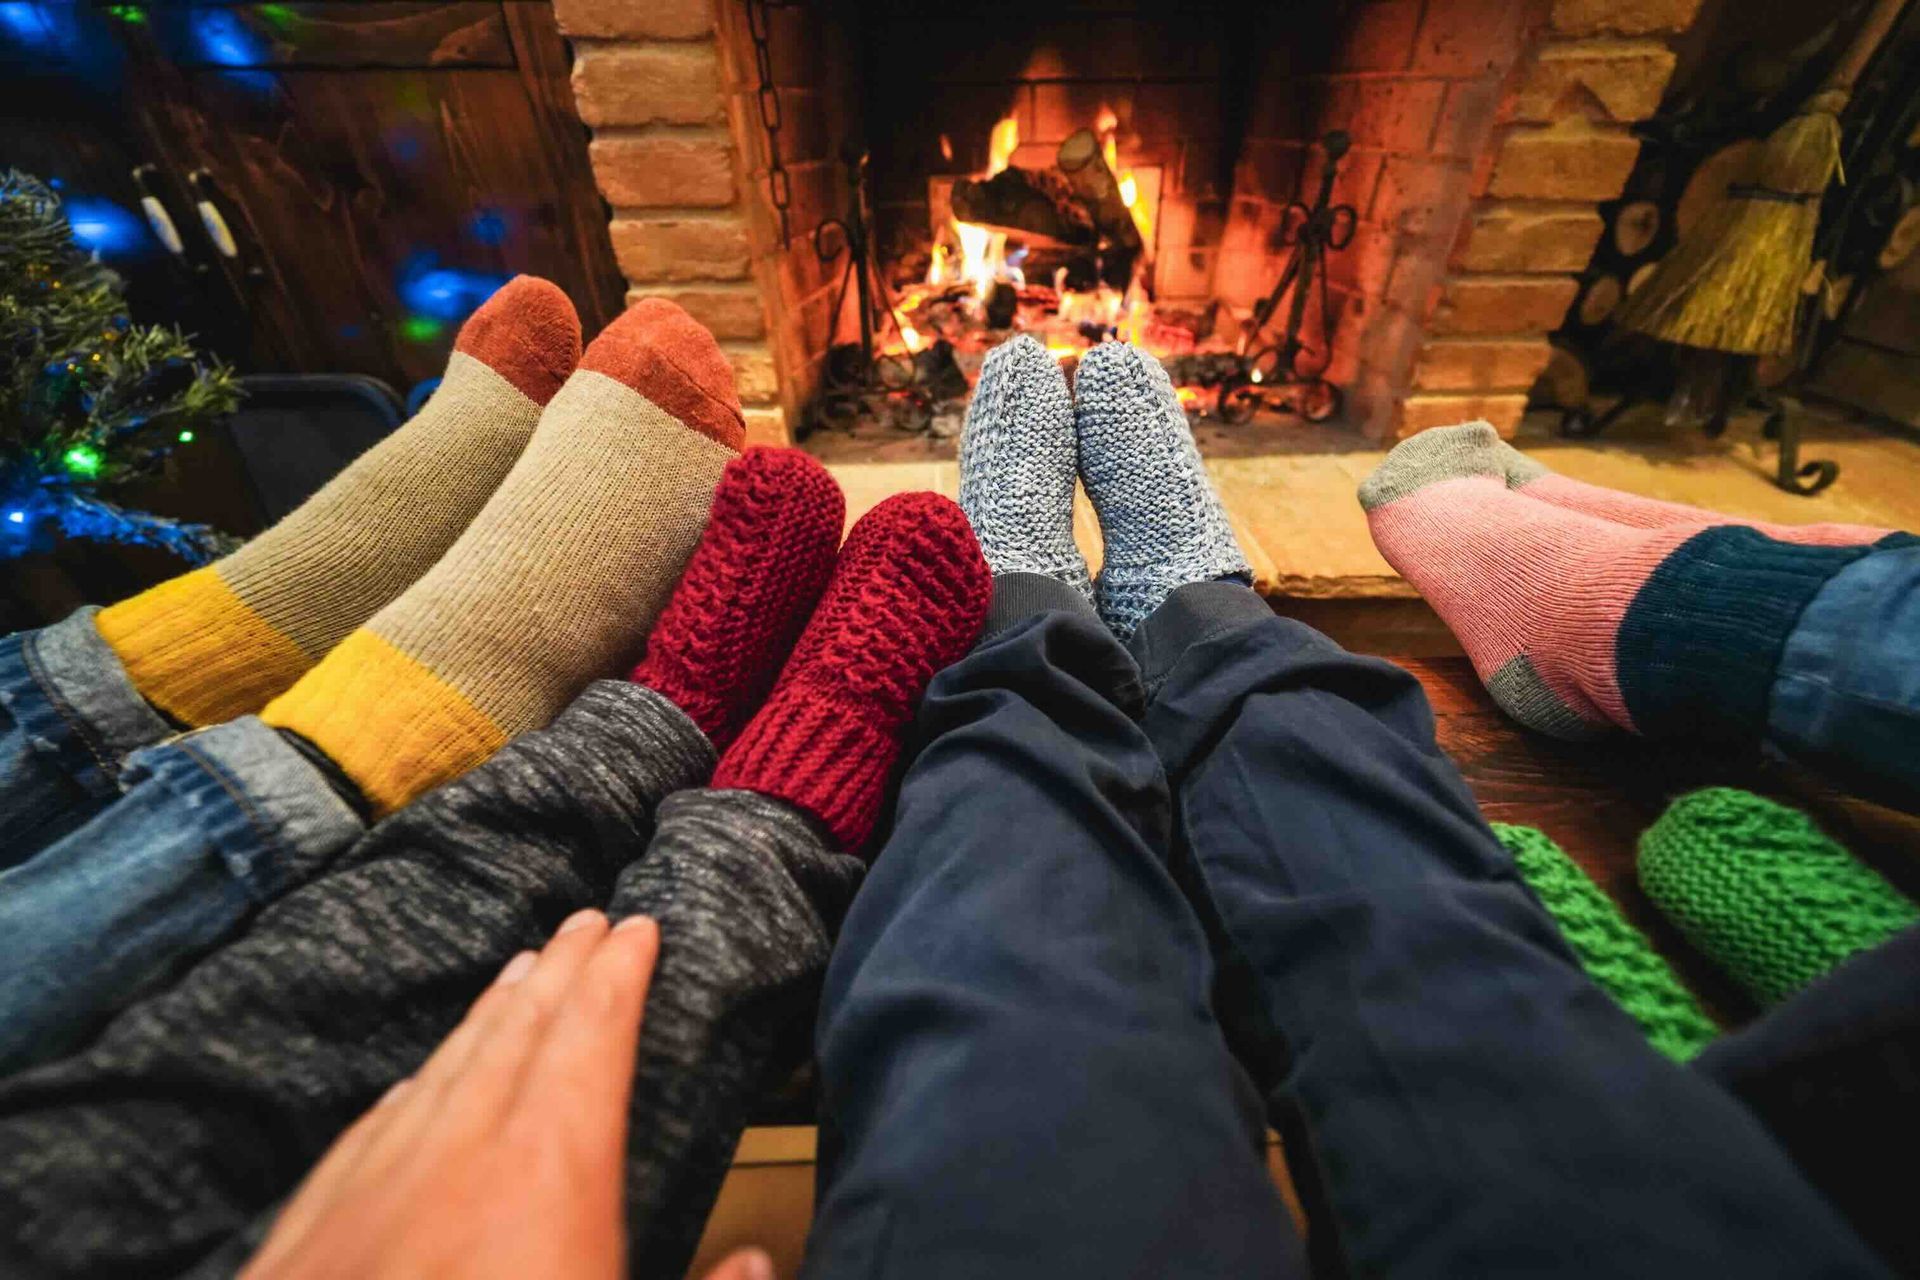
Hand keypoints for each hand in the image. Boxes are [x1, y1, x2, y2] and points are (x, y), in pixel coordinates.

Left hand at [241, 909, 774, 1279]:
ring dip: (489, 1013)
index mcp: (551, 1175)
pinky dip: (414, 1087)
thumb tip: (763, 1265)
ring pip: (444, 1070)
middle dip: (560, 972)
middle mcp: (461, 1156)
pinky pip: (377, 1127)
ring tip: (519, 972)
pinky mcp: (315, 1230)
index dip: (619, 976)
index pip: (590, 1040)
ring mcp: (378, 1187)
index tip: (637, 927)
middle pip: (519, 1034)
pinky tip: (417, 1082)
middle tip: (586, 923)